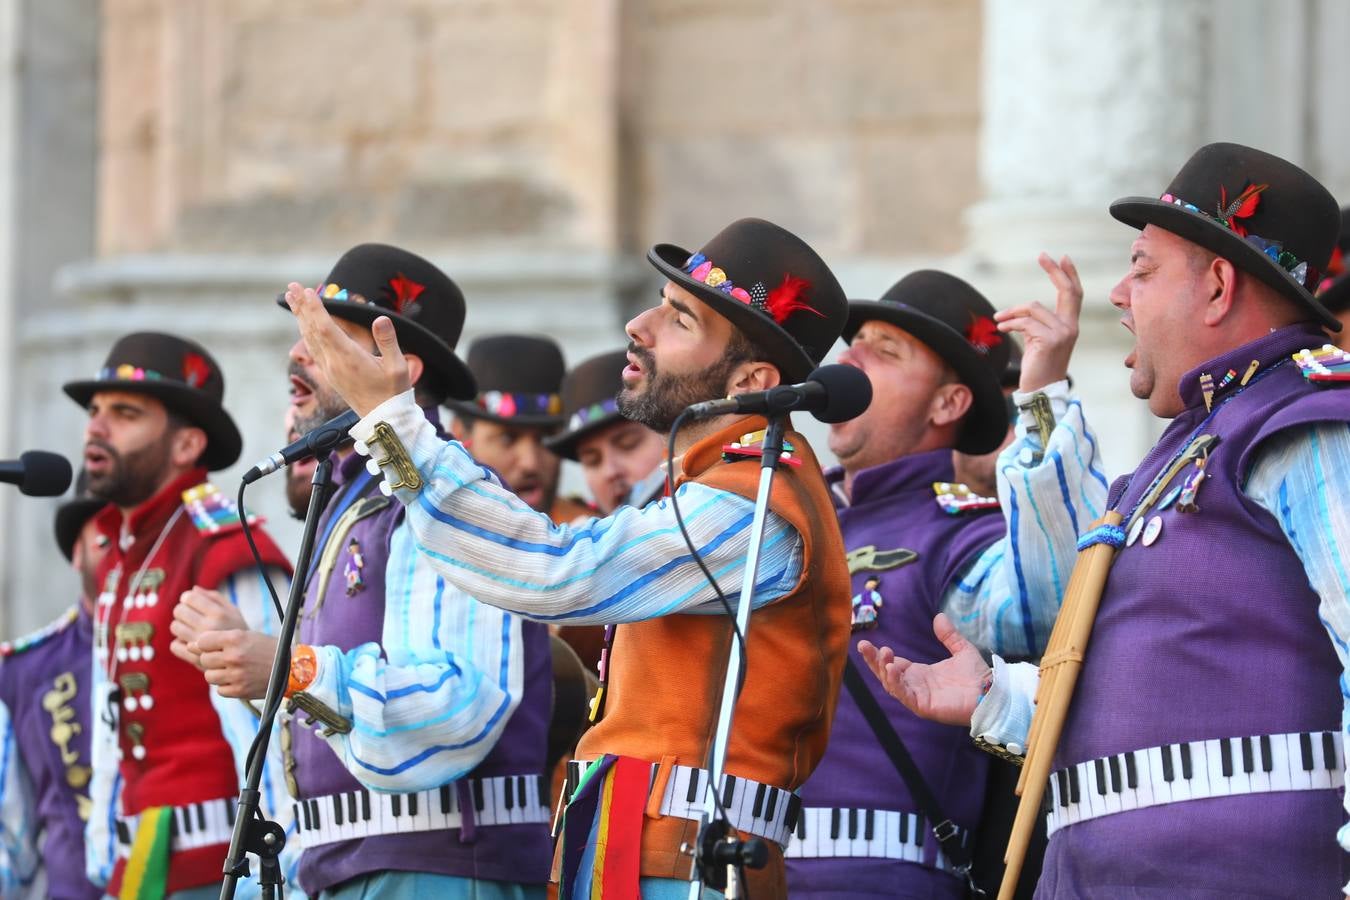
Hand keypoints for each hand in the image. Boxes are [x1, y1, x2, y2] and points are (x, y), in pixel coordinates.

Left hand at [170, 587, 247, 667]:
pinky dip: (179, 643)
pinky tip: (189, 642)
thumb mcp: (234, 611)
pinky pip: (174, 646)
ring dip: (180, 626)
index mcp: (219, 614)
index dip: (187, 598)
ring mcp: (201, 644)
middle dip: (182, 611)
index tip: (191, 602)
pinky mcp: (194, 658)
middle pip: (179, 611)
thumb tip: (193, 589)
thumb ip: (215, 598)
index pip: (189, 598)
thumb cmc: (239, 631)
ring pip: (175, 628)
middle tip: (190, 616)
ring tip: (191, 629)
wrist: (249, 659)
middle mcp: (209, 628)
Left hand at [195, 630, 279, 699]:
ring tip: (233, 669)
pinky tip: (239, 679)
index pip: (202, 641)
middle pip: (204, 659)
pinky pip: (220, 690)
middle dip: (212, 659)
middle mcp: (234, 656)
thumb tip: (190, 645)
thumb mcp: (245, 636)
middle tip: (227, 659)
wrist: (292, 667)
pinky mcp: (239, 691)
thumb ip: (218, 639)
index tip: (215, 646)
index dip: (206, 644)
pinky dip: (226, 686)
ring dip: (218, 673)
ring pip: (209, 676)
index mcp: (235, 638)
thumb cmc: (266, 649)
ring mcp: (236, 675)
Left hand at [284, 283, 410, 415]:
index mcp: (349, 359)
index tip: (307, 291)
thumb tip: (380, 318)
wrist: (383, 419)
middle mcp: (334, 363)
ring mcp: (329, 369)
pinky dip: (307, 331)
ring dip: (301, 317)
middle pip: (312, 330)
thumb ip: (388, 341)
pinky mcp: (330, 374)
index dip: (315, 308)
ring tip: (292, 299)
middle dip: (301, 307)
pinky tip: (305, 324)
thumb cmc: (393, 392)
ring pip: (309, 339)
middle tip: (291, 287)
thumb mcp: (398, 367)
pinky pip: (313, 348)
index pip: (326, 328)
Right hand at [857, 613, 990, 726]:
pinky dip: (896, 684)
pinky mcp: (924, 707)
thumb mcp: (961, 650)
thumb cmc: (977, 676)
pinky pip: (904, 696)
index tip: (871, 643)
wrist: (992, 693)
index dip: (881, 655)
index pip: (893, 664)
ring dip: (883, 670)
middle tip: (863, 645)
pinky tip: (891, 670)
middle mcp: (916, 686)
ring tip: (883, 654)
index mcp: (921, 674)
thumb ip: (949, 635)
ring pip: (892, 685)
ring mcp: (918, 697)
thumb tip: (939, 616)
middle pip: (886, 674)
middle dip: (873, 661)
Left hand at [993, 253, 1082, 392]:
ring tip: (999, 320)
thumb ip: (1037, 323)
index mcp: (1070, 325)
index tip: (1063, 257)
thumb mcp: (1039, 340)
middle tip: (1042, 255)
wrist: (1040, 391)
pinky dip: (1009, 323)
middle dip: (1054, 270)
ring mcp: (1063, 333)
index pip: (1074, 294)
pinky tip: (1001, 328)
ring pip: (1033, 308)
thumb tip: (1021, 310)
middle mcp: (1071, 327)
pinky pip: (1025, 322)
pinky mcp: (1050, 340)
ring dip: (1011, 312)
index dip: (1069, 275)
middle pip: (1067, 290)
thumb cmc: (1037, 367)